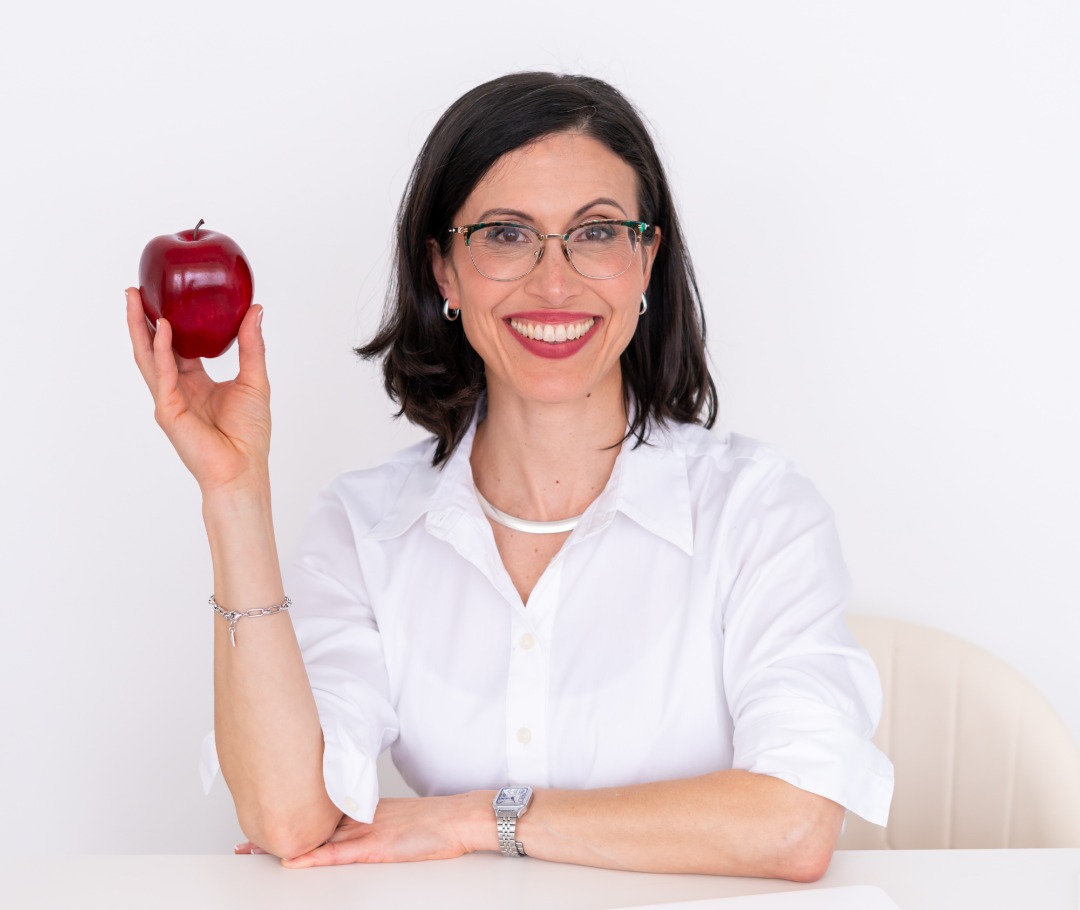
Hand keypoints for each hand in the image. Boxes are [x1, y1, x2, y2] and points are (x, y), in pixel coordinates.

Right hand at [125, 288, 270, 492]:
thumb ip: (252, 346)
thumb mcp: (255, 380)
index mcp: (197, 383)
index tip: (164, 298)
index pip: (178, 347)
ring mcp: (170, 399)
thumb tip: (255, 310)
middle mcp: (179, 389)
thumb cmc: (249, 434)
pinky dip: (162, 351)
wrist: (243, 468)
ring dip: (139, 329)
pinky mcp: (169, 411)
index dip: (169, 323)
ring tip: (133, 300)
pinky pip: (163, 375)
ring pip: (148, 358)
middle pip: (155, 348)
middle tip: (135, 291)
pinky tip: (163, 330)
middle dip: (142, 320)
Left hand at [261, 795, 487, 867]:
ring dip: (286, 845)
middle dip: (276, 833)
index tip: (264, 821)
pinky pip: (338, 855)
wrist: (459, 818)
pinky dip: (314, 858)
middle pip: (309, 825)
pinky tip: (294, 860)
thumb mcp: (397, 820)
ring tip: (254, 851)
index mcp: (363, 811)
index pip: (317, 815)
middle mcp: (358, 819)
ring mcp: (365, 832)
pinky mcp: (375, 848)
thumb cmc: (436, 822)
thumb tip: (350, 832)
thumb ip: (372, 822)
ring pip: (317, 839)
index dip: (289, 818)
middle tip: (244, 842)